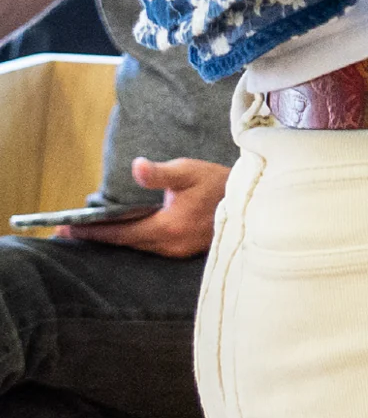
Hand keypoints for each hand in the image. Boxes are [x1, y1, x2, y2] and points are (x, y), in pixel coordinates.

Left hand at [56, 157, 231, 258]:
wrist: (251, 200)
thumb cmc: (219, 182)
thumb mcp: (188, 171)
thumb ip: (159, 173)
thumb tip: (137, 166)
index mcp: (166, 227)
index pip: (118, 232)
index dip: (91, 231)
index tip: (65, 230)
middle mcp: (169, 245)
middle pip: (123, 243)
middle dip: (95, 237)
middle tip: (65, 232)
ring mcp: (177, 250)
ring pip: (136, 246)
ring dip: (112, 239)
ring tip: (89, 232)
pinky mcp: (183, 250)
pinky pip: (149, 246)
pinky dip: (131, 239)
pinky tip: (123, 232)